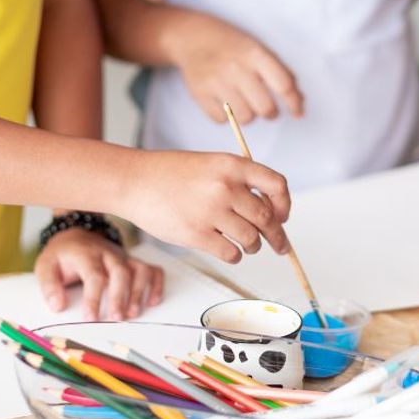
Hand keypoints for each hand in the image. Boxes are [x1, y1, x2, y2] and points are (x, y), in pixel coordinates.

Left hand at [35, 228, 163, 320]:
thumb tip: (58, 306)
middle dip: (120, 296)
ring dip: (139, 292)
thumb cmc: (62, 256)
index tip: (91, 317)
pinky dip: (157, 284)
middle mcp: (108, 253)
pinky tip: (153, 301)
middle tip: (116, 318)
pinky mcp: (133, 262)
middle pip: (120, 272)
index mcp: (86, 254)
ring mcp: (124, 257)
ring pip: (139, 270)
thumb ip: (49, 286)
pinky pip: (152, 269)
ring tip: (133, 313)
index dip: (94, 297)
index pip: (94, 275)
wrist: (76, 235)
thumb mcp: (45, 266)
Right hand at [122, 150, 290, 263]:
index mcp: (232, 165)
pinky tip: (229, 250)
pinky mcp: (197, 234)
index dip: (284, 205)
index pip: (276, 185)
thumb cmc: (170, 174)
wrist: (134, 181)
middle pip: (267, 218)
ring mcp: (211, 211)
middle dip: (277, 236)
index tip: (282, 216)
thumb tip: (268, 211)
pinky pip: (231, 253)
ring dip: (253, 246)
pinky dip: (235, 255)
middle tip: (280, 246)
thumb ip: (238, 181)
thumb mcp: (210, 163)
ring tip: (248, 245)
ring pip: (251, 239)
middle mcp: (225, 187)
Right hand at [172, 14, 303, 123]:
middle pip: (265, 107)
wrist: (192, 37)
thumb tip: (299, 101)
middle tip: (268, 109)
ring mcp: (216, 81)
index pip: (283, 85)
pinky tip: (226, 103)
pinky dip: (227, 117)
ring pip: (245, 118)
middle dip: (270, 112)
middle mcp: (235, 67)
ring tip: (245, 103)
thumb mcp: (258, 49)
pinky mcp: (200, 93)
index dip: (294, 103)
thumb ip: (280, 73)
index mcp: (254, 54)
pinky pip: (222, 121)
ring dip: (249, 115)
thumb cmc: (232, 45)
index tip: (298, 112)